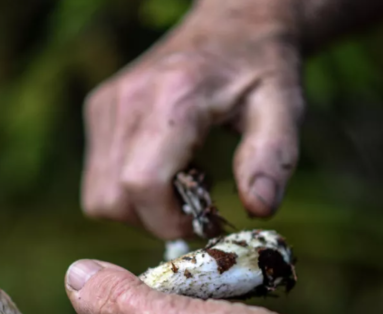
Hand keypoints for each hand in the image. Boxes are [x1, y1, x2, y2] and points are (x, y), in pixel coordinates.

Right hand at [80, 0, 304, 239]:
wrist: (233, 25)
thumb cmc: (261, 69)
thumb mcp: (284, 109)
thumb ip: (272, 158)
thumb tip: (259, 209)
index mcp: (173, 99)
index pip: (142, 184)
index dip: (169, 220)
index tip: (204, 219)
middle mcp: (127, 100)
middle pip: (112, 200)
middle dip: (155, 220)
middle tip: (196, 205)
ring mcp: (106, 105)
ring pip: (98, 196)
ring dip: (140, 209)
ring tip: (182, 183)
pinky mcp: (99, 110)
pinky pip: (98, 178)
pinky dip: (129, 190)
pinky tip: (166, 167)